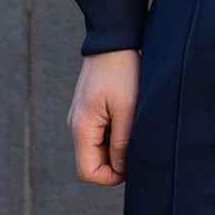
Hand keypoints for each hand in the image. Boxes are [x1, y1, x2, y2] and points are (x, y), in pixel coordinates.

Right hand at [68, 48, 140, 184]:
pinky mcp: (89, 110)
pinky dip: (114, 133)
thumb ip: (123, 143)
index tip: (133, 162)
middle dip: (115, 160)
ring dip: (116, 145)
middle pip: (92, 162)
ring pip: (97, 148)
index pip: (88, 172)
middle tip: (138, 140)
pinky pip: (100, 133)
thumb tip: (122, 170)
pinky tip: (128, 116)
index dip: (111, 176)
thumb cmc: (122, 71)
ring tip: (133, 123)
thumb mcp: (128, 109)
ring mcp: (81, 117)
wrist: (113, 38)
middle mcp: (76, 125)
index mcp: (81, 127)